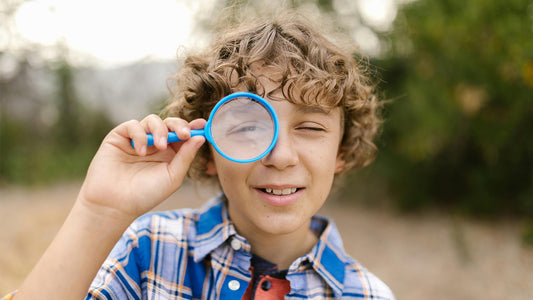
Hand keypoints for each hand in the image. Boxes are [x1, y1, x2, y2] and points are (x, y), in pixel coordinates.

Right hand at [77, 115, 206, 221]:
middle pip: (170, 123)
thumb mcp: (172, 177)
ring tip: (160, 147)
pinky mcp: (119, 137)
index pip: (183, 135)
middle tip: (184, 134)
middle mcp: (154, 144)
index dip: (193, 128)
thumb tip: (200, 137)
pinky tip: (140, 151)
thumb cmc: (145, 194)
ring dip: (160, 130)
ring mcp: (137, 139)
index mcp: (170, 154)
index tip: (202, 125)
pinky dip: (140, 135)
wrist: (115, 204)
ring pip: (152, 120)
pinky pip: (133, 125)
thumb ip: (186, 156)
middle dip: (179, 125)